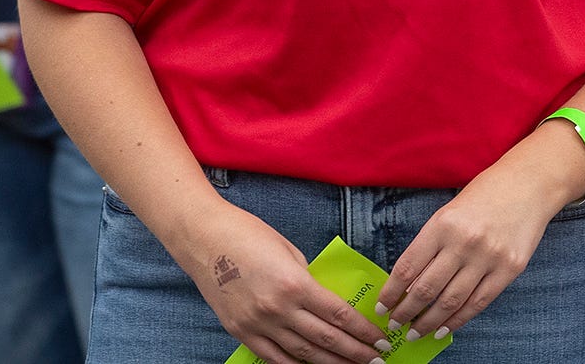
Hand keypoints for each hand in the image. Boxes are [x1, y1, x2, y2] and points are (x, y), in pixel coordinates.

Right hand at [171, 201, 387, 363]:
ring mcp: (257, 324)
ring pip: (302, 353)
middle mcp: (278, 309)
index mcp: (295, 284)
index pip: (339, 315)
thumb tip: (323, 300)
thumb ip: (307, 279)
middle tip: (377, 359)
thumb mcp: (289, 251)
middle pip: (326, 338)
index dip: (363, 331)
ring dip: (331, 363)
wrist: (202, 239)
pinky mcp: (240, 332)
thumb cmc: (248, 235)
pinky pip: (273, 357)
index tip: (382, 339)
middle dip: (355, 352)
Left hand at [376, 129, 582, 340]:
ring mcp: (489, 258)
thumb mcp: (449, 213)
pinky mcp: (509, 269)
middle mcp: (464, 242)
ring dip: (428, 322)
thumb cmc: (485, 195)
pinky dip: (458, 320)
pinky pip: (478, 303)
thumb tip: (408, 285)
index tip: (381, 307)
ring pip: (450, 302)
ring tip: (415, 332)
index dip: (391, 293)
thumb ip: (430, 246)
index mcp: (443, 225)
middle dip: (405, 313)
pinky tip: (443, 329)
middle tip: (394, 324)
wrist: (530, 184)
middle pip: (426, 290)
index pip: (408, 267)